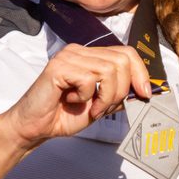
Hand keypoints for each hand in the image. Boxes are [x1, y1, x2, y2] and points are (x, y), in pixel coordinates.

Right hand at [0, 44, 151, 148]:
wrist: (34, 127)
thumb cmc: (62, 115)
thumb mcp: (101, 105)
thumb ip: (120, 94)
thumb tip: (145, 90)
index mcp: (90, 56)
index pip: (126, 53)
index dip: (140, 73)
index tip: (144, 93)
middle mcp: (80, 51)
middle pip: (122, 60)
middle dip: (122, 90)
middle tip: (105, 107)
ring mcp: (69, 56)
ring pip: (109, 70)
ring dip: (105, 97)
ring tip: (91, 107)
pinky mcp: (59, 67)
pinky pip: (89, 80)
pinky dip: (87, 97)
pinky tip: (73, 101)